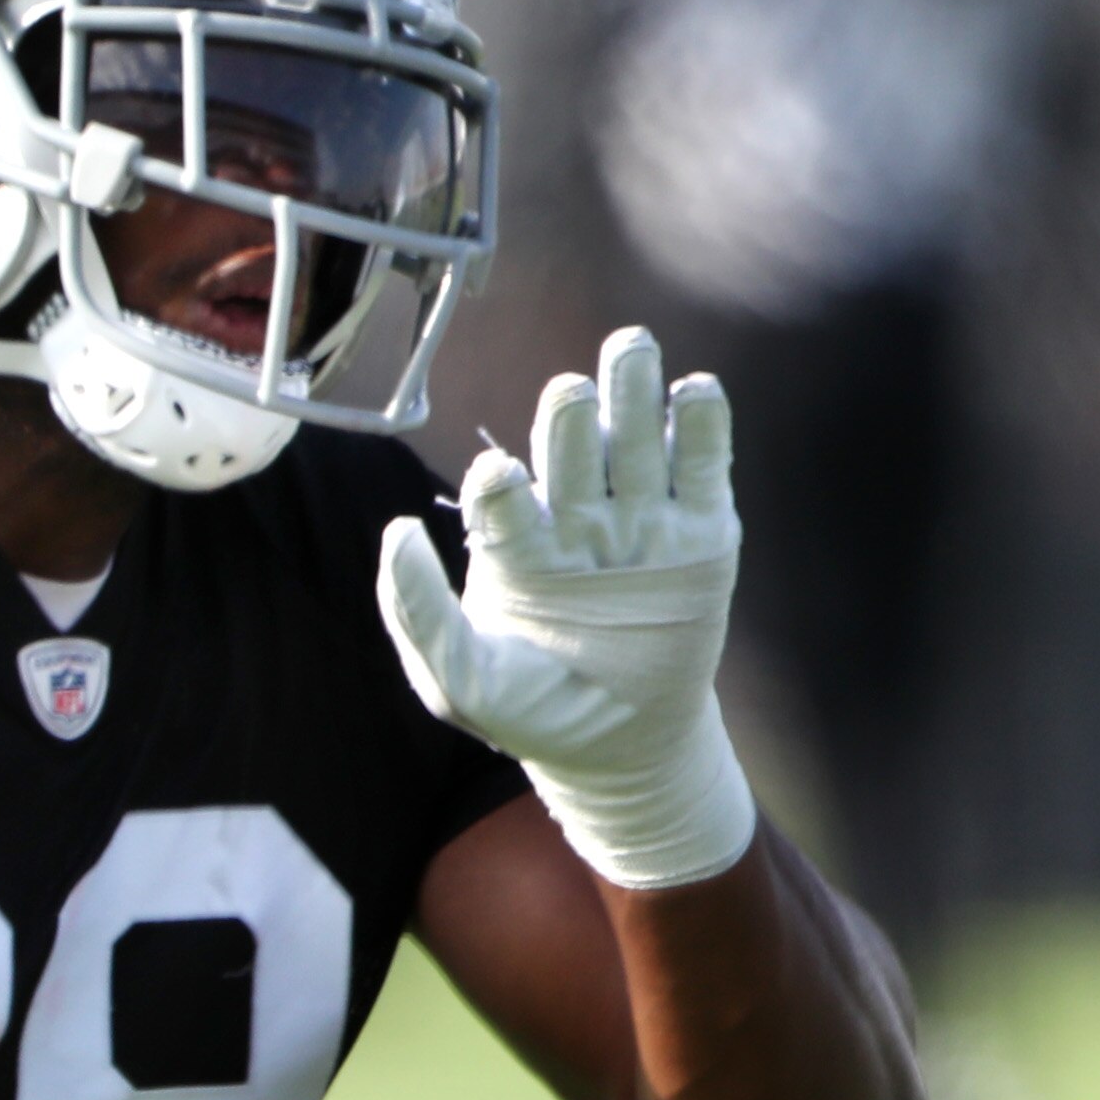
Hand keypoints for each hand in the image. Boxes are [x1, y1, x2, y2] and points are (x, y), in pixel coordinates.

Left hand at [376, 326, 758, 890]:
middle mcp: (576, 519)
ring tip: (631, 348)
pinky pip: (703, 468)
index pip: (505, 494)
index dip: (500, 482)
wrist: (621, 751)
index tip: (497, 479)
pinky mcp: (703, 538)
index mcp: (515, 542)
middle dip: (570, 412)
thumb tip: (396, 531)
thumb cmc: (532, 714)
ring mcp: (641, 524)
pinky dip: (701, 425)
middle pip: (572, 446)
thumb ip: (419, 611)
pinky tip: (694, 390)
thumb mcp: (459, 681)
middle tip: (569, 393)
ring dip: (632, 392)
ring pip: (636, 440)